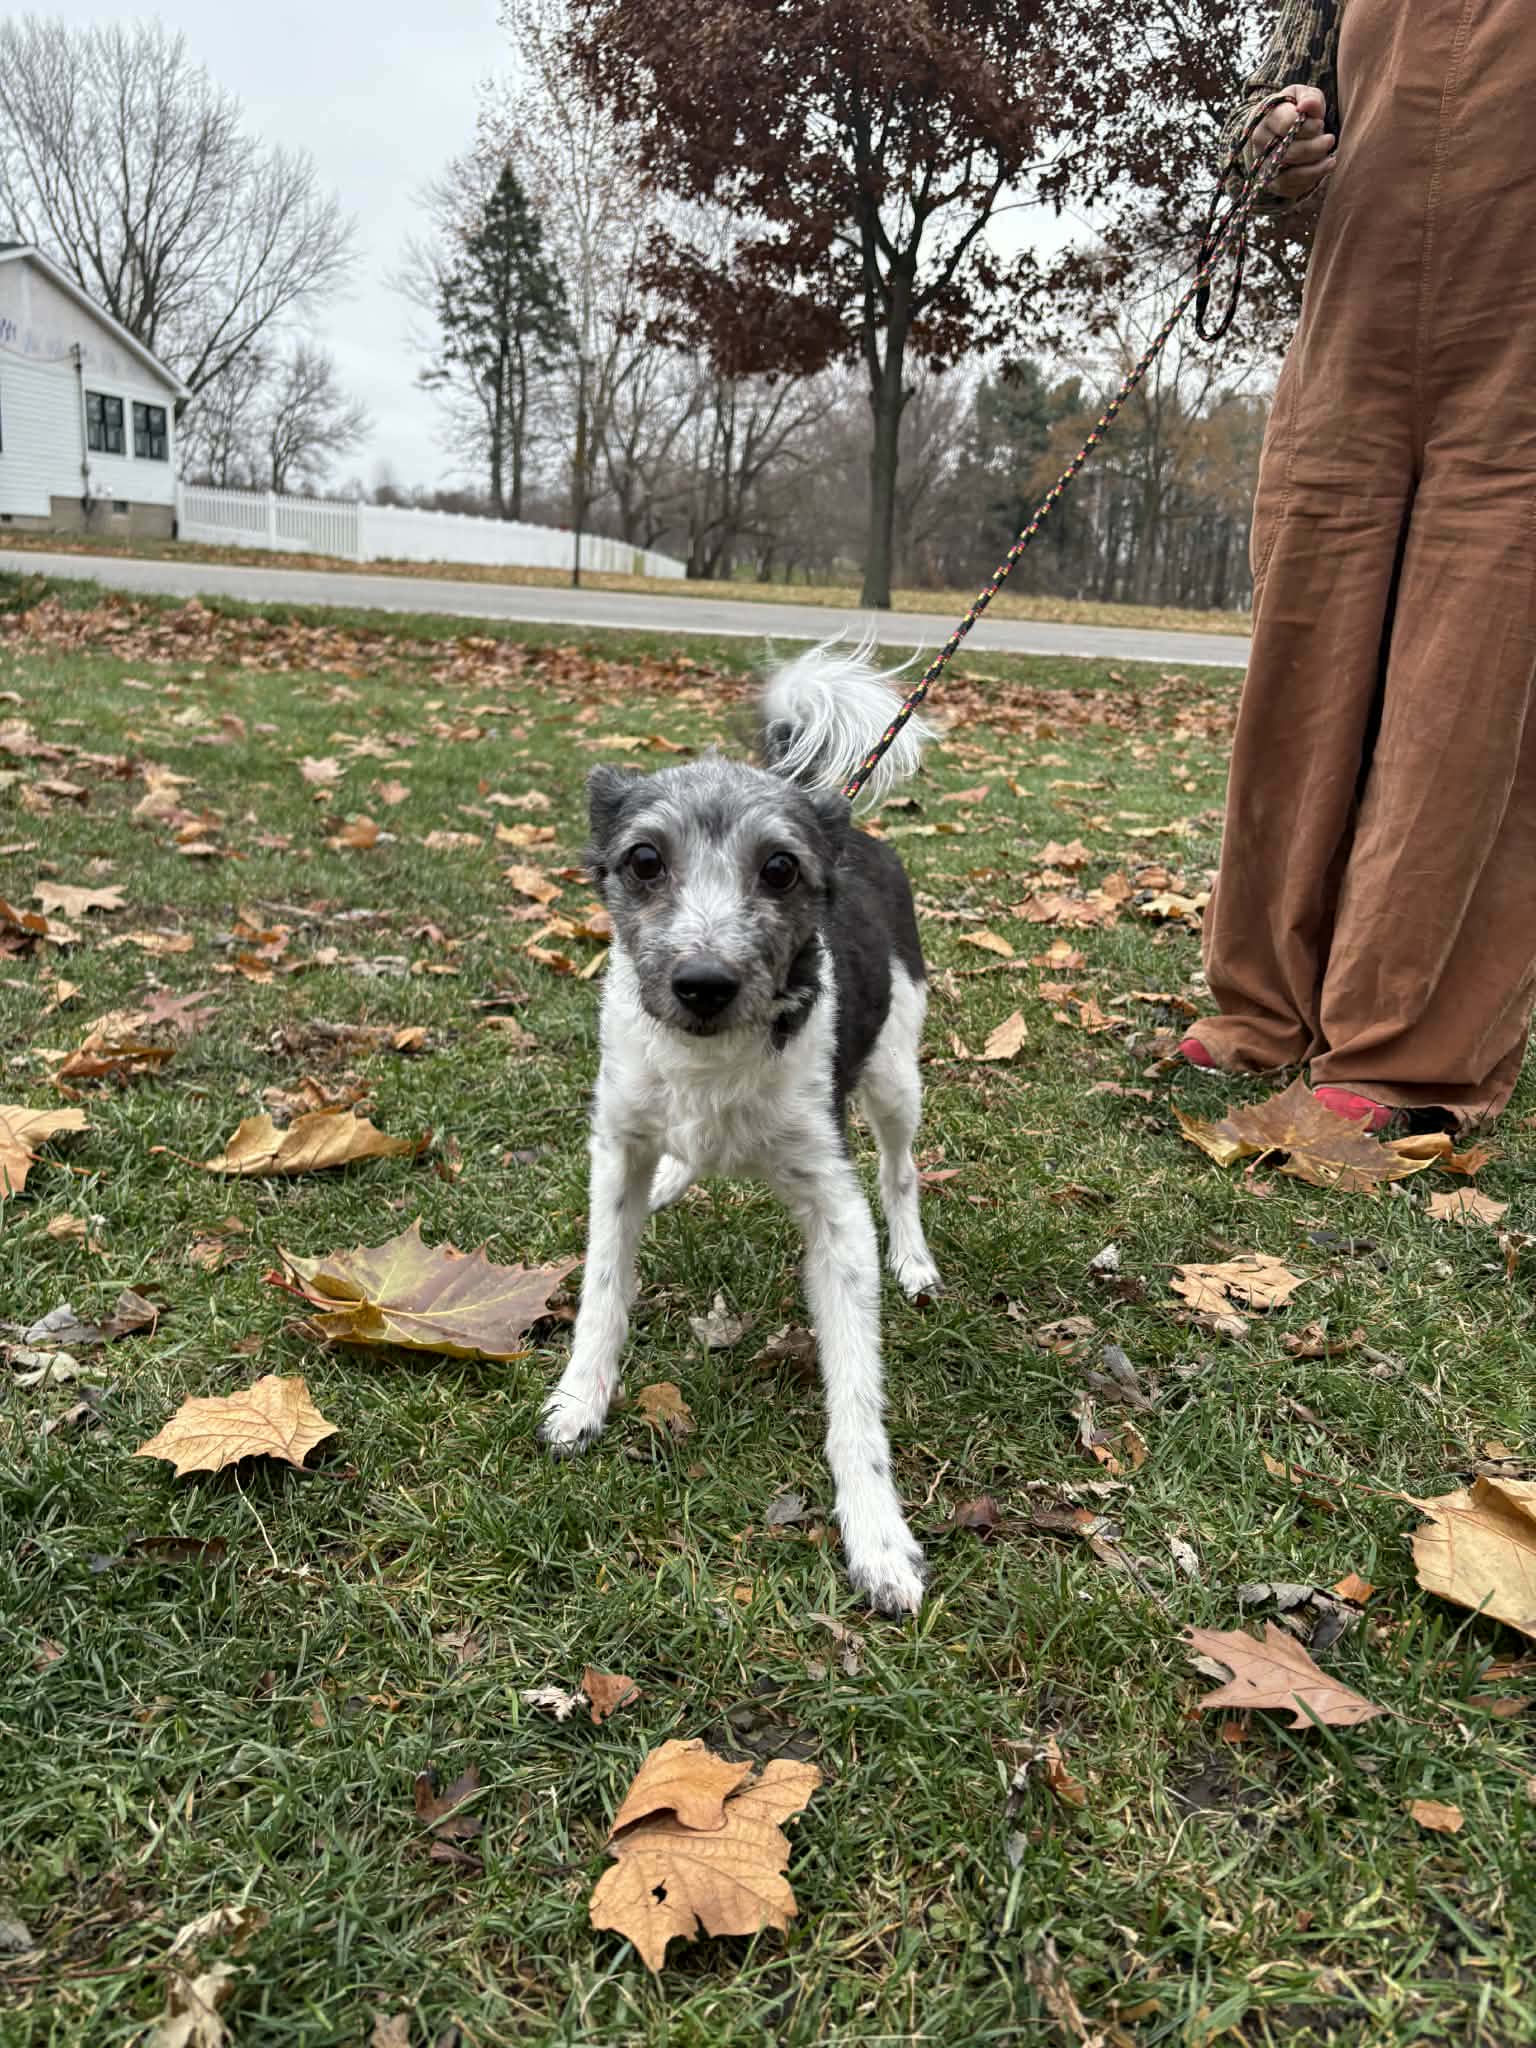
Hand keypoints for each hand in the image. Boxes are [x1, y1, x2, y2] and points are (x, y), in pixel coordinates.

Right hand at [1248, 86, 1335, 201]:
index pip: (1286, 125)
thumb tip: (1307, 105)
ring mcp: (1263, 166)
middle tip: (1330, 140)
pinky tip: (1322, 169)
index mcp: (1265, 119)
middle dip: (1314, 148)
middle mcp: (1260, 145)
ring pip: (1288, 175)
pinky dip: (1310, 181)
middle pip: (1288, 152)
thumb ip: (1309, 98)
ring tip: (1331, 160)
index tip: (1320, 124)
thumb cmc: (1293, 110)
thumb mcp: (1302, 96)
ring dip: (1314, 168)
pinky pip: (1290, 188)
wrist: (1275, 132)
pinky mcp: (1271, 183)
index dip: (1308, 126)